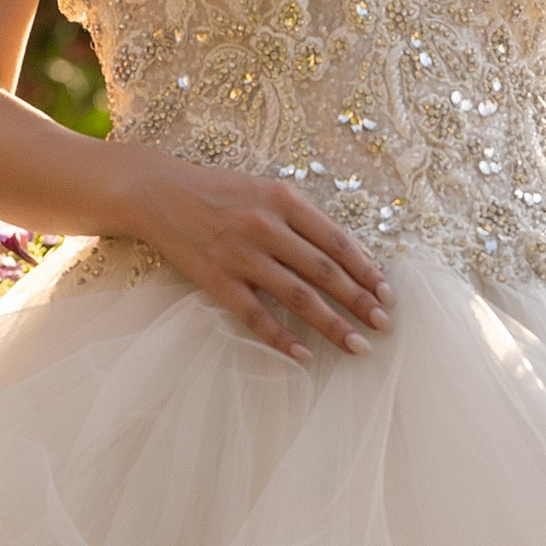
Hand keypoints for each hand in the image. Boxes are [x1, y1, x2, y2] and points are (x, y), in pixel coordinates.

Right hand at [120, 149, 391, 360]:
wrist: (157, 193)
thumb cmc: (219, 191)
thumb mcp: (265, 190)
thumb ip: (303, 218)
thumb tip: (349, 255)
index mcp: (283, 200)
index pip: (337, 241)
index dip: (366, 270)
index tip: (387, 293)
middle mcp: (266, 226)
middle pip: (324, 271)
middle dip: (360, 300)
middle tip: (385, 324)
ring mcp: (240, 255)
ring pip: (297, 296)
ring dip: (332, 324)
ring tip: (358, 346)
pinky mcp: (216, 279)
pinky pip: (255, 315)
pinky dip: (281, 337)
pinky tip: (304, 354)